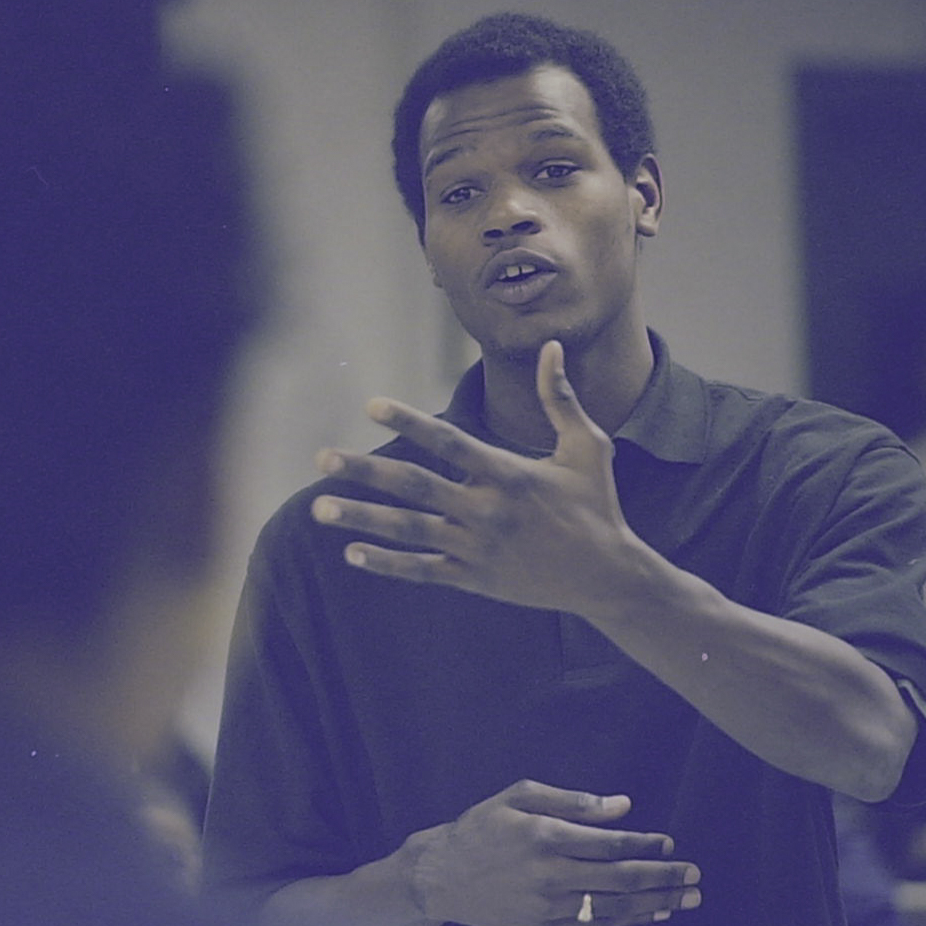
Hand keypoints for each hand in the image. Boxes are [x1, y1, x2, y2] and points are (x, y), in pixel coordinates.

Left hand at [311, 340, 645, 616]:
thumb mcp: (588, 447)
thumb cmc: (598, 505)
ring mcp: (477, 548)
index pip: (448, 442)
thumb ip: (561, 398)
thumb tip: (552, 347)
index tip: (370, 405)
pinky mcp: (474, 578)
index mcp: (510, 475)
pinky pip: (422, 570)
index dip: (408, 423)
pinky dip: (386, 564)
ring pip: (408, 531)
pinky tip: (351, 554)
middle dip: (364, 471)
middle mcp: (487, 511)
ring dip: (361, 518)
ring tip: (317, 507)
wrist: (608, 577)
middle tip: (320, 458)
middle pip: (414, 487)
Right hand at [411, 779, 700, 925]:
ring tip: (688, 898)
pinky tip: (653, 913)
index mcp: (545, 835)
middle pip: (621, 878)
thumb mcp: (518, 796)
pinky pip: (597, 924)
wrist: (440, 876)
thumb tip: (622, 805)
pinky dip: (630, 920)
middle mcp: (550, 873)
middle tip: (695, 875)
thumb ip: (572, 800)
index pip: (610, 843)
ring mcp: (548, 905)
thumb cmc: (481, 827)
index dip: (645, 844)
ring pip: (615, 907)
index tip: (669, 841)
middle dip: (664, 877)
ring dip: (657, 903)